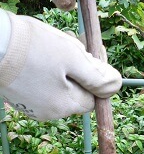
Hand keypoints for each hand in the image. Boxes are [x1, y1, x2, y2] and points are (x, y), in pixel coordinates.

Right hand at [0, 12, 121, 120]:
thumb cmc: (33, 48)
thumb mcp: (73, 58)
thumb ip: (97, 76)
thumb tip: (116, 86)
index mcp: (64, 106)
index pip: (95, 97)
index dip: (98, 74)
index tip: (94, 50)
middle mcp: (48, 112)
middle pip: (78, 91)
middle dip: (81, 68)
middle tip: (76, 41)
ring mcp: (31, 106)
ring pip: (61, 86)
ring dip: (66, 65)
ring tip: (56, 44)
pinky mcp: (18, 95)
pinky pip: (43, 84)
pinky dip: (48, 69)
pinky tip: (40, 51)